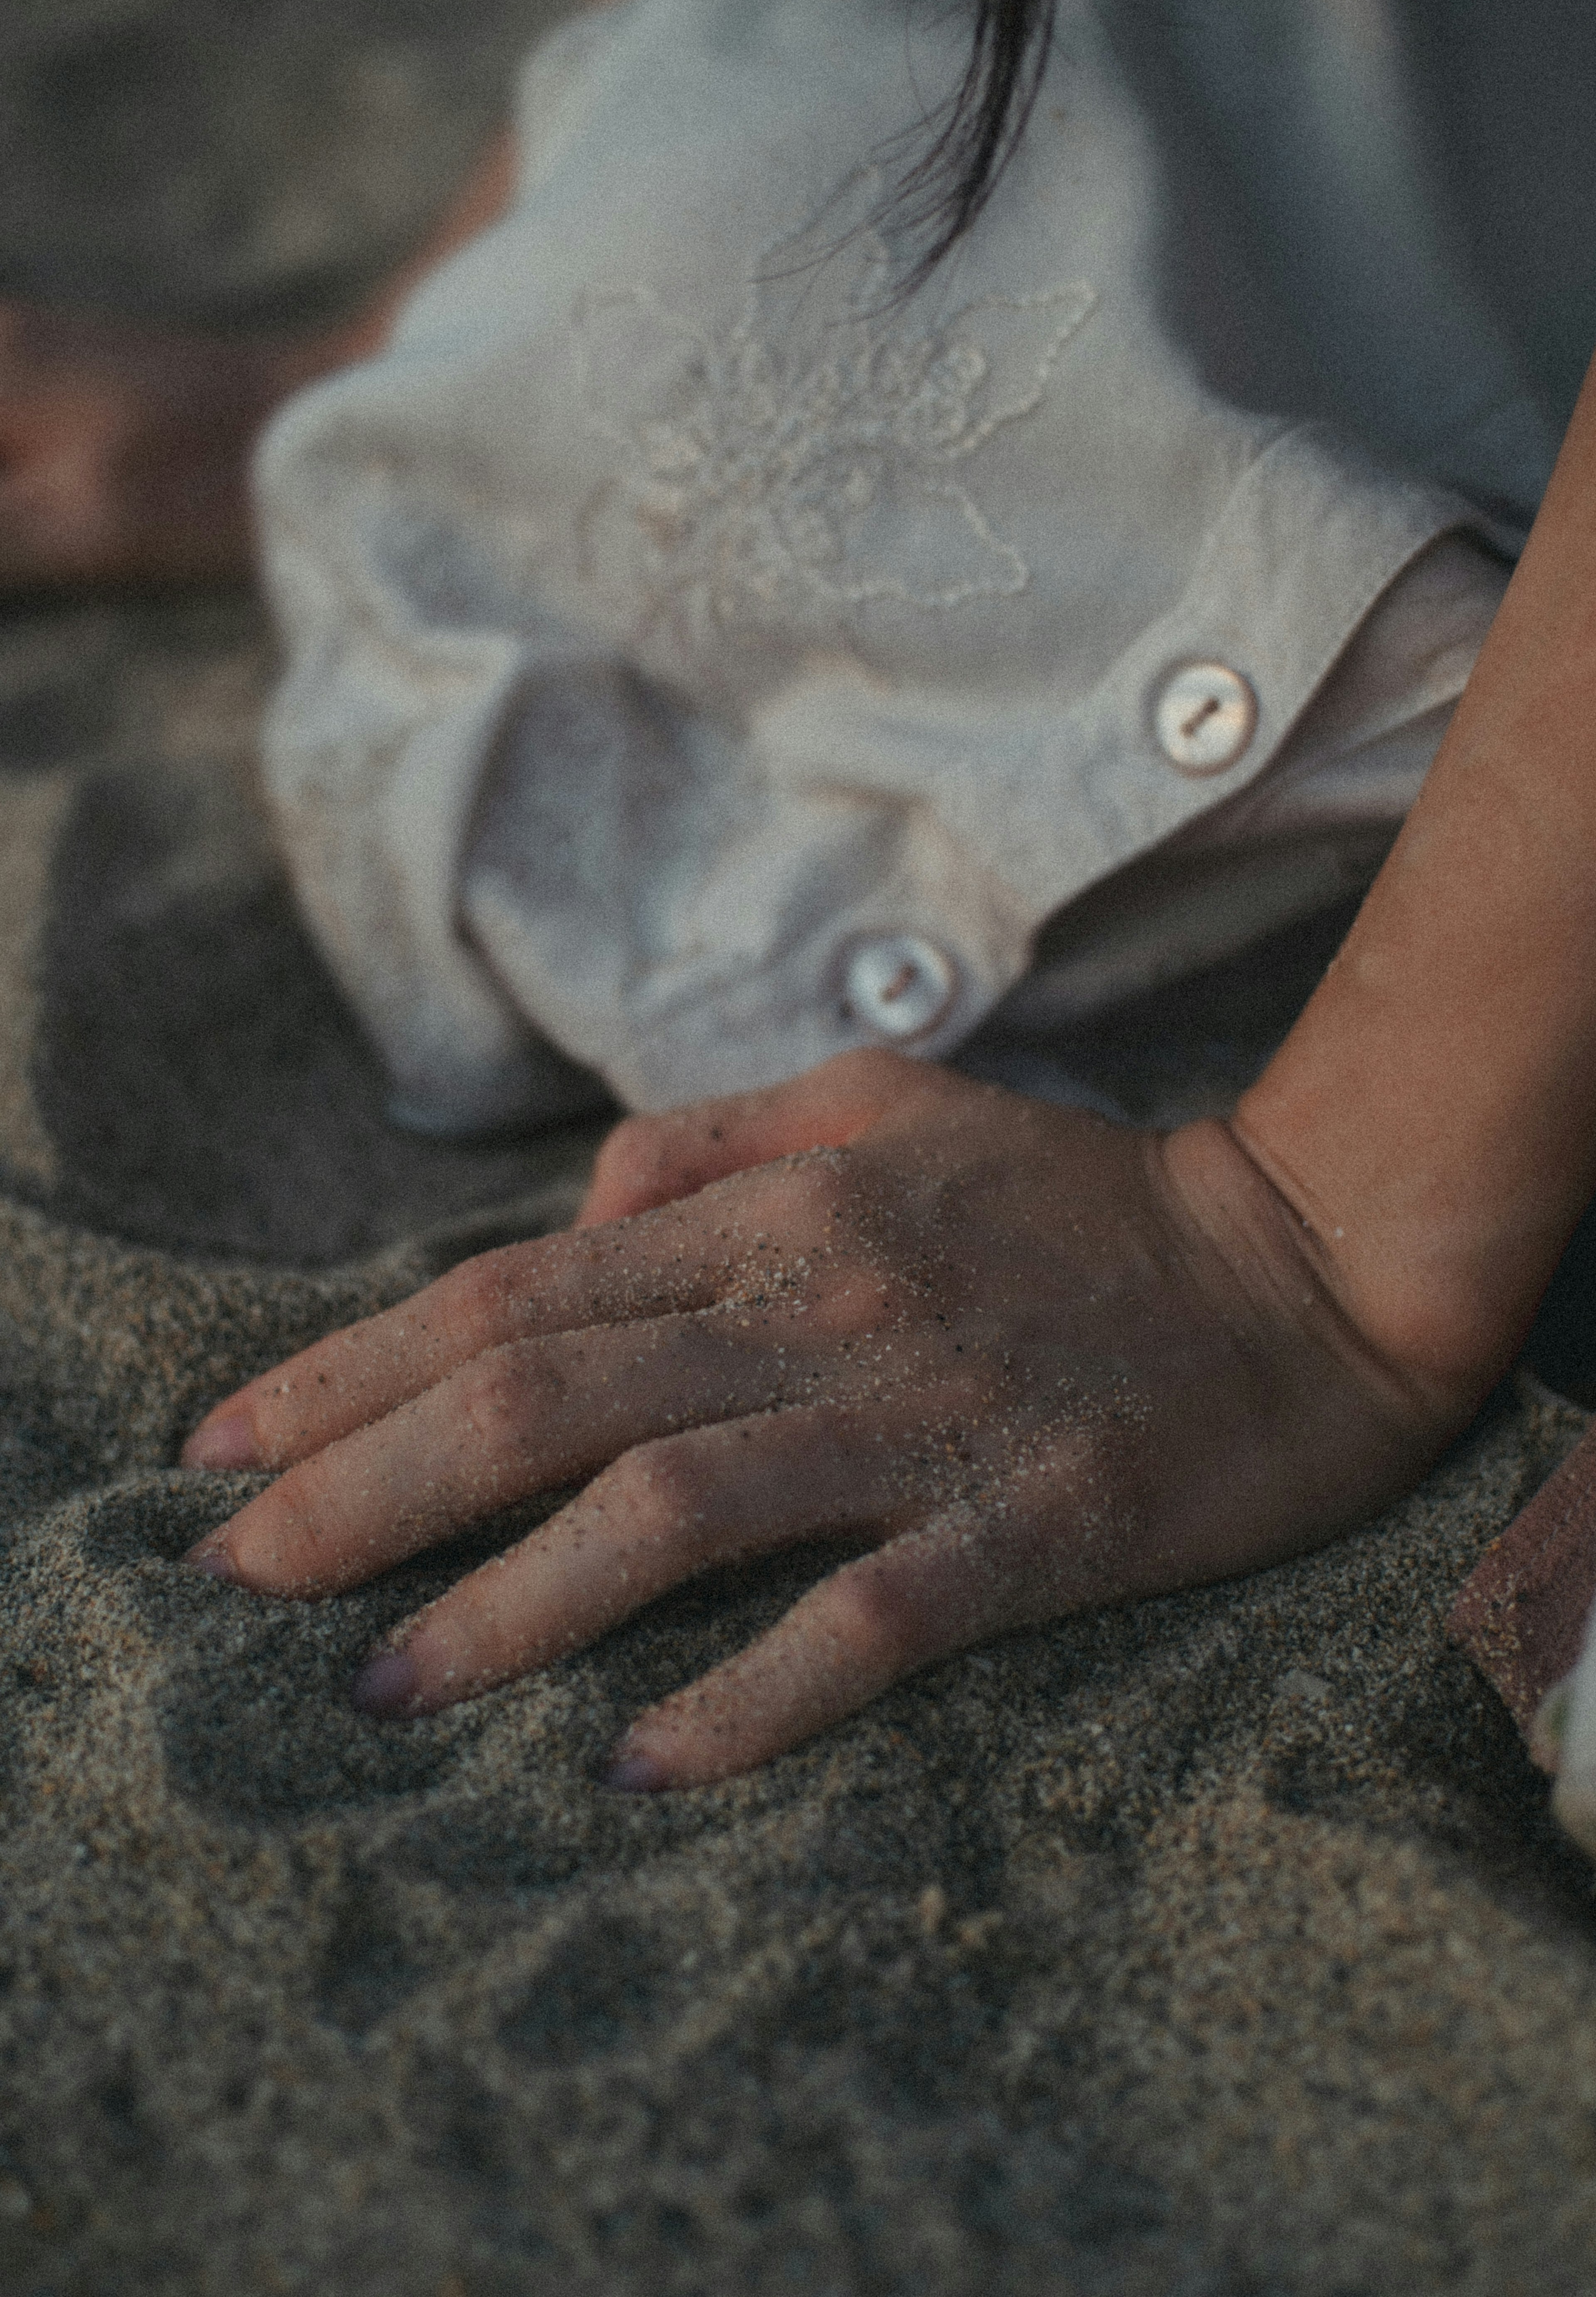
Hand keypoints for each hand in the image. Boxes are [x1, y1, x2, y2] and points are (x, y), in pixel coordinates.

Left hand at [179, 1051, 1477, 1788]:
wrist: (1301, 1261)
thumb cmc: (1074, 1190)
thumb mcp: (886, 1102)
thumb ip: (713, 1139)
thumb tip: (579, 1213)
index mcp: (776, 1208)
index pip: (514, 1291)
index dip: (354, 1367)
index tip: (226, 1446)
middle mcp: (821, 1306)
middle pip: (548, 1396)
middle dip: (367, 1486)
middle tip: (237, 1580)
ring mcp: (924, 1420)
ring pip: (673, 1512)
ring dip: (513, 1609)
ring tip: (386, 1693)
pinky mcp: (1030, 1524)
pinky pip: (867, 1619)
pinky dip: (750, 1694)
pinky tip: (639, 1767)